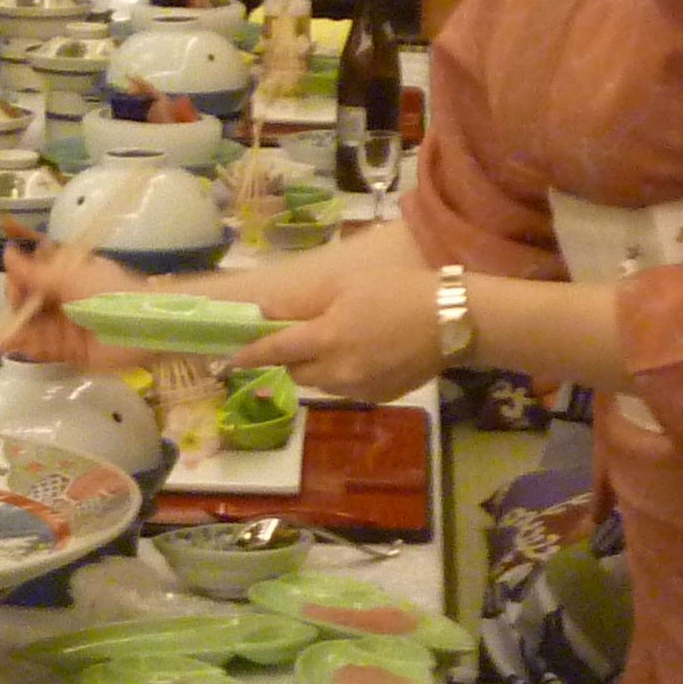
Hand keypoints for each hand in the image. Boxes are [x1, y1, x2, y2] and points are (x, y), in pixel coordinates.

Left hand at [224, 244, 443, 400]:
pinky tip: (366, 355)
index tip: (230, 357)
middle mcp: (336, 372)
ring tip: (342, 340)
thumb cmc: (397, 291)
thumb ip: (299, 301)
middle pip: (295, 372)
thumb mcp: (344, 285)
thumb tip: (263, 312)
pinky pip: (346, 390)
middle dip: (290, 357)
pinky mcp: (377, 398)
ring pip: (321, 383)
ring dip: (318, 366)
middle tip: (301, 336)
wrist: (452, 320)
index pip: (274, 351)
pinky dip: (344, 375)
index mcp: (325, 339)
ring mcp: (358, 390)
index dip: (249, 354)